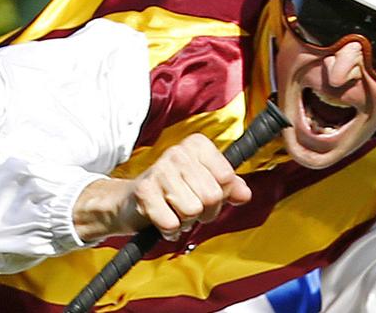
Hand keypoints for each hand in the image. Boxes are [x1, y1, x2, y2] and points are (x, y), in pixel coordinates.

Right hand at [73, 133, 251, 242]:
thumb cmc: (173, 191)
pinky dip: (169, 230)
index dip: (221, 195)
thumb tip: (245, 194)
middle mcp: (179, 152)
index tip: (205, 193)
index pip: (228, 178)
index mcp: (197, 145)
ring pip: (193, 210)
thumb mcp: (205, 184)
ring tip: (174, 211)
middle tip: (189, 206)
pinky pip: (172, 223)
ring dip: (185, 220)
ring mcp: (160, 170)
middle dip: (204, 211)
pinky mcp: (144, 191)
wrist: (130, 202)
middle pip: (212, 196)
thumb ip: (230, 187)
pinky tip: (162, 219)